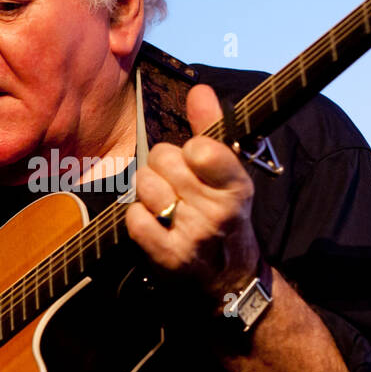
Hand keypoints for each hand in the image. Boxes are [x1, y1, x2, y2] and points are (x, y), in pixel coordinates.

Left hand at [125, 83, 261, 305]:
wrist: (228, 281)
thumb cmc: (224, 218)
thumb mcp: (229, 175)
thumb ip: (212, 129)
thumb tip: (199, 90)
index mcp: (236, 187)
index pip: (202, 148)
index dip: (190, 150)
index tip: (196, 162)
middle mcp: (217, 212)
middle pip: (163, 159)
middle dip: (164, 167)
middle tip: (178, 186)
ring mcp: (192, 236)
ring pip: (145, 184)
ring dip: (149, 191)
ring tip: (166, 204)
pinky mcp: (168, 257)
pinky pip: (133, 216)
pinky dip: (138, 217)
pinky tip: (155, 224)